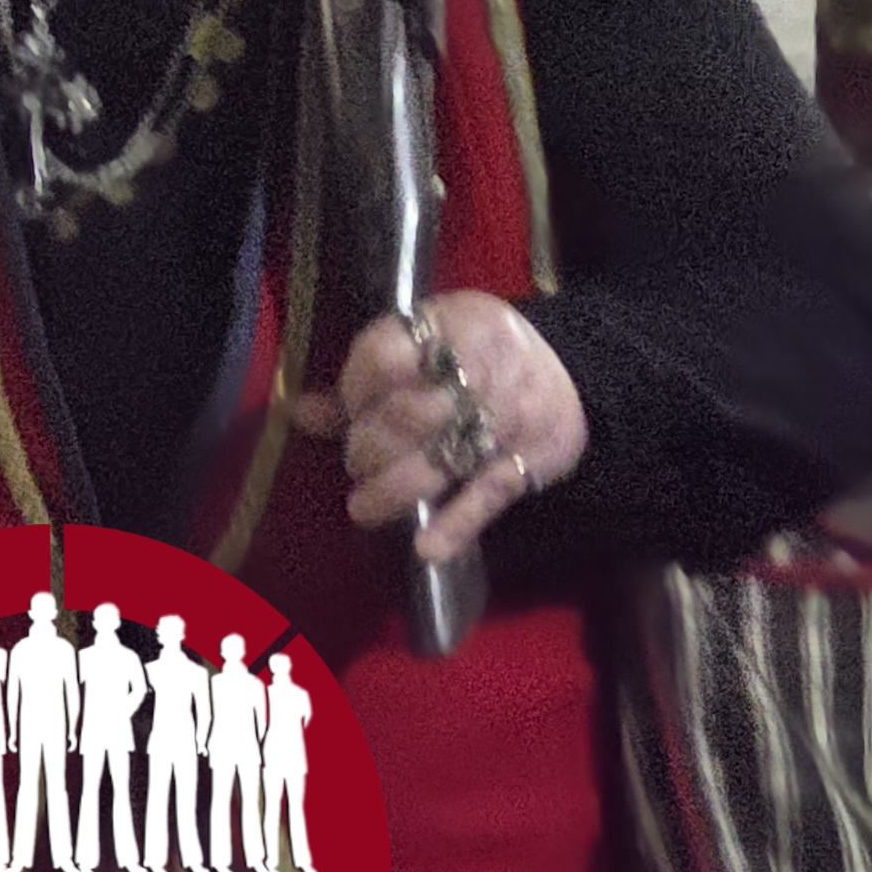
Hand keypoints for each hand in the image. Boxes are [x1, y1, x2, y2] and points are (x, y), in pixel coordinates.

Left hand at [287, 292, 587, 568]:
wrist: (574, 374)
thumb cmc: (477, 359)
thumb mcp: (428, 348)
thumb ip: (366, 381)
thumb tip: (296, 413)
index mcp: (454, 323)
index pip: (385, 355)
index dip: (357, 390)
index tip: (352, 411)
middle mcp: (483, 365)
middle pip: (409, 413)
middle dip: (370, 447)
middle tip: (358, 463)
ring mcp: (509, 415)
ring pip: (441, 458)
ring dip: (394, 489)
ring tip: (364, 508)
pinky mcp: (530, 459)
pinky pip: (486, 494)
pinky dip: (456, 523)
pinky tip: (426, 548)